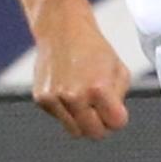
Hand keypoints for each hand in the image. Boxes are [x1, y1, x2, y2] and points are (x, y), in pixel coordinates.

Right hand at [30, 3, 132, 138]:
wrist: (62, 28)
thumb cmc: (93, 48)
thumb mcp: (119, 69)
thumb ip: (119, 98)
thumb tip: (113, 120)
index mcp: (98, 88)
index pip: (115, 123)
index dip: (118, 118)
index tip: (116, 109)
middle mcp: (74, 96)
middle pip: (94, 133)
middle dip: (102, 125)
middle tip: (102, 111)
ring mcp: (55, 98)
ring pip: (75, 131)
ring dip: (83, 121)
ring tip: (85, 100)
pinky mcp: (41, 99)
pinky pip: (60, 118)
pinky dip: (67, 111)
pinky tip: (68, 91)